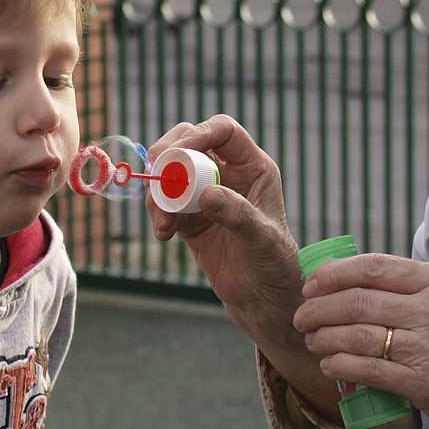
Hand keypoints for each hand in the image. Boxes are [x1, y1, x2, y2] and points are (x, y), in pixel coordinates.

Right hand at [146, 115, 296, 317]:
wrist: (263, 297)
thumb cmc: (275, 263)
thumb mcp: (262, 238)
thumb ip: (238, 215)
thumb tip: (209, 194)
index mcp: (252, 167)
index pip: (224, 131)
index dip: (200, 133)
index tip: (178, 151)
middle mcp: (228, 174)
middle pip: (190, 144)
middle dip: (168, 154)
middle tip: (154, 169)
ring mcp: (205, 194)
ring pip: (171, 174)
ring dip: (159, 192)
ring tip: (162, 222)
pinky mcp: (189, 217)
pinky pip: (165, 205)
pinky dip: (158, 215)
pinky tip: (163, 234)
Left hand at [295, 252, 428, 428]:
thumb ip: (410, 288)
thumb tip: (346, 279)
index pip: (375, 267)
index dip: (334, 273)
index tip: (312, 283)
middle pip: (359, 301)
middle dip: (320, 308)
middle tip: (303, 316)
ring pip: (358, 335)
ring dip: (324, 337)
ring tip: (312, 340)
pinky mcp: (424, 383)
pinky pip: (368, 369)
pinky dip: (340, 365)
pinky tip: (328, 363)